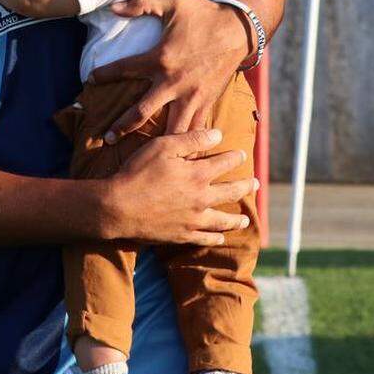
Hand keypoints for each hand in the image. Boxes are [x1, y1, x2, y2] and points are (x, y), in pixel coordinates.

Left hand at [90, 0, 250, 139]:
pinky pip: (194, 128)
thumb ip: (141, 3)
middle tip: (107, 138)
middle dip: (123, 126)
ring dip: (154, 144)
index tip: (90, 81)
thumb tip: (112, 7)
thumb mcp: (172, 0)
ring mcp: (192, 96)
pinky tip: (176, 155)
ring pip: (170, 129)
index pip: (124, 69)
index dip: (104, 75)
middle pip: (142, 112)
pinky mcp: (207, 102)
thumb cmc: (203, 14)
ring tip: (140, 156)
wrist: (239, 29)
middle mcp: (174, 82)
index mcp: (161, 59)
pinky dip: (185, 142)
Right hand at [104, 129, 257, 245]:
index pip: (224, 163)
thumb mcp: (163, 147)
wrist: (118, 207)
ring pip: (223, 221)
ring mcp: (193, 220)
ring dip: (236, 219)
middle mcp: (201, 198)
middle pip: (231, 192)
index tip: (242, 154)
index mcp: (198, 174)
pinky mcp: (182, 235)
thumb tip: (218, 134)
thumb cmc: (138, 172)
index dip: (235, 157)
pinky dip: (215, 239)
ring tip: (245, 219)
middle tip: (255, 184)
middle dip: (245, 186)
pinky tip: (221, 239)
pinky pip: (205, 239)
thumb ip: (192, 140)